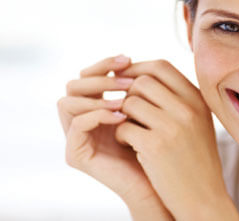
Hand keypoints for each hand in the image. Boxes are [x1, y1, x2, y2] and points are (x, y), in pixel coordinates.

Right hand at [57, 55, 172, 218]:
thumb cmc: (165, 147)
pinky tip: (122, 116)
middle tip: (127, 79)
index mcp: (100, 106)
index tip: (129, 59)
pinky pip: (76, 125)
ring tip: (126, 99)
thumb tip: (148, 61)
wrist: (163, 184)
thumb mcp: (157, 111)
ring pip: (67, 100)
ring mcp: (78, 136)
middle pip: (74, 83)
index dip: (106, 63)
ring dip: (97, 95)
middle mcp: (84, 119)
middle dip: (100, 75)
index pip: (90, 74)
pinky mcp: (76, 154)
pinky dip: (97, 115)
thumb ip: (147, 90)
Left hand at [113, 59, 237, 218]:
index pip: (161, 66)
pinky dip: (121, 135)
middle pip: (142, 81)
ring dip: (121, 115)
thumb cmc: (196, 160)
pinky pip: (123, 127)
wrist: (204, 197)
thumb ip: (178, 98)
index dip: (138, 68)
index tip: (126, 80)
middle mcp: (188, 108)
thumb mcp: (198, 122)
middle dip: (127, 93)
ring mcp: (172, 126)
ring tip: (128, 129)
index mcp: (198, 99)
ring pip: (129, 102)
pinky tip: (129, 145)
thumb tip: (144, 75)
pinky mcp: (155, 146)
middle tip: (125, 110)